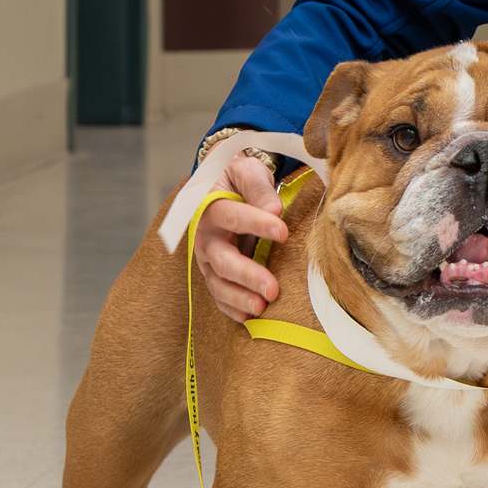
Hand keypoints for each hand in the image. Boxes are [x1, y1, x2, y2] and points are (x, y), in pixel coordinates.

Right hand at [190, 155, 288, 321]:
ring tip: (262, 308)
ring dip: (240, 297)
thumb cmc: (239, 179)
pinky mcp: (214, 273)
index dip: (256, 224)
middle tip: (272, 289)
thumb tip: (273, 209)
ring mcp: (207, 259)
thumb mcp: (247, 170)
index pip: (231, 216)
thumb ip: (257, 187)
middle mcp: (205, 236)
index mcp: (210, 206)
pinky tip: (250, 317)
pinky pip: (219, 296)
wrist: (224, 187)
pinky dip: (232, 308)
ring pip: (218, 283)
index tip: (282, 231)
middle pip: (222, 260)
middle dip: (248, 275)